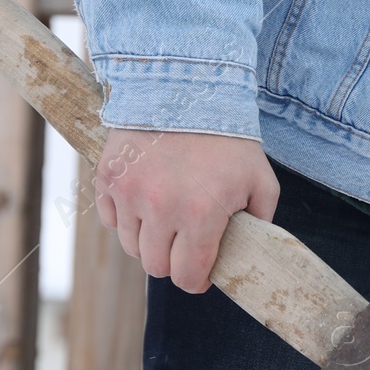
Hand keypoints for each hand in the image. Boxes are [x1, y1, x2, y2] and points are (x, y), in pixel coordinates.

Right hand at [93, 129, 280, 292]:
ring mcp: (130, 193)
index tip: (201, 275)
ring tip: (167, 220)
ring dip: (149, 241)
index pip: (187, 275)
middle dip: (173, 262)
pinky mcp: (108, 177)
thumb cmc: (228, 137)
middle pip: (155, 266)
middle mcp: (160, 208)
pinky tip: (145, 202)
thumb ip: (260, 219)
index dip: (196, 281)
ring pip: (131, 246)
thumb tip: (248, 249)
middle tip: (185, 245)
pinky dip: (125, 218)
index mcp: (201, 215)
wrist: (187, 88)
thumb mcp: (260, 179)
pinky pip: (110, 219)